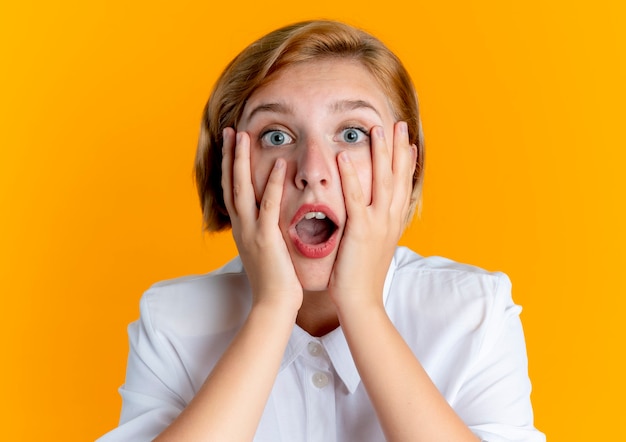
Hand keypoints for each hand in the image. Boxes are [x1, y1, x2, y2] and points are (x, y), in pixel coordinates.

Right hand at [221, 128, 302, 311]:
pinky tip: (280, 164)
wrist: (274, 305)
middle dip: (230, 156)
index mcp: (242, 229)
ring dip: (242, 162)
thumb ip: (263, 231)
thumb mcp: (263, 251)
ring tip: (244, 136)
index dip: (231, 167)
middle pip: (231, 184)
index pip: (232, 191)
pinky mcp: (266, 239)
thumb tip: (267, 218)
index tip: (232, 145)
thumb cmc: (274, 280)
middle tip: (231, 131)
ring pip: (242, 189)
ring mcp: (251, 232)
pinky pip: (269, 206)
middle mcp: (241, 227)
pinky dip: (273, 184)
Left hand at [329, 122, 415, 309]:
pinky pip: (356, 198)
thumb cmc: (363, 276)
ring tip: (378, 130)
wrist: (361, 302)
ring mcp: (377, 224)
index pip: (404, 186)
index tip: (408, 143)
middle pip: (398, 177)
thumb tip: (375, 216)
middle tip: (399, 125)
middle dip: (398, 149)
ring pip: (383, 182)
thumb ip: (376, 228)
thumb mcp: (374, 247)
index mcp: (393, 223)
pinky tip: (346, 158)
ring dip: (381, 154)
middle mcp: (390, 220)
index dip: (406, 163)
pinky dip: (352, 176)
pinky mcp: (360, 231)